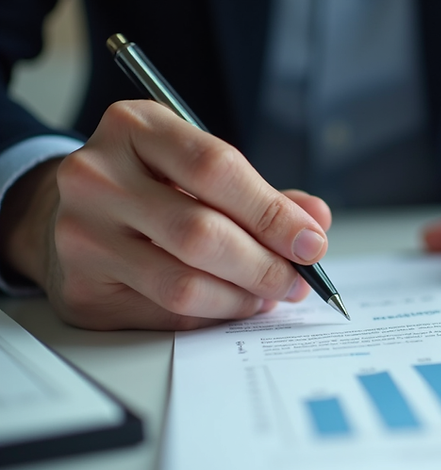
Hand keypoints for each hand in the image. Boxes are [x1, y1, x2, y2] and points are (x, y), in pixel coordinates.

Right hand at [0, 100, 331, 329]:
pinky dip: (212, 315)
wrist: (69, 213)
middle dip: (265, 266)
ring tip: (267, 296)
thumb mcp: (201, 169)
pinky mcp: (81, 288)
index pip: (216, 168)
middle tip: (296, 282)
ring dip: (242, 298)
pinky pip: (166, 314)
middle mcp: (97, 176)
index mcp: (135, 128)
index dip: (273, 213)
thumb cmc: (153, 186)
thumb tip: (316, 221)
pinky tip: (229, 304)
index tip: (311, 243)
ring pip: (184, 284)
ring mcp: (81, 234)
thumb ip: (262, 194)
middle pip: (202, 233)